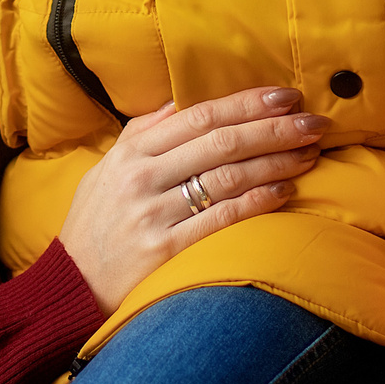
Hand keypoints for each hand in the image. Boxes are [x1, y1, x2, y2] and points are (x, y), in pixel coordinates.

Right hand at [55, 88, 325, 310]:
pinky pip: (221, 219)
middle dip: (274, 129)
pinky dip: (257, 203)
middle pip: (221, 142)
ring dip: (275, 162)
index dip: (246, 103)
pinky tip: (286, 192)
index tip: (286, 96)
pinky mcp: (165, 251)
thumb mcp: (106, 170)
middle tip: (315, 122)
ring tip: (309, 154)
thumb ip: (140, 134)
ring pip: (227, 178)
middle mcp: (142, 177)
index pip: (199, 116)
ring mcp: (154, 214)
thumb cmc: (95, 225)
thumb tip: (176, 102)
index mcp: (132, 153)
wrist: (69, 287)